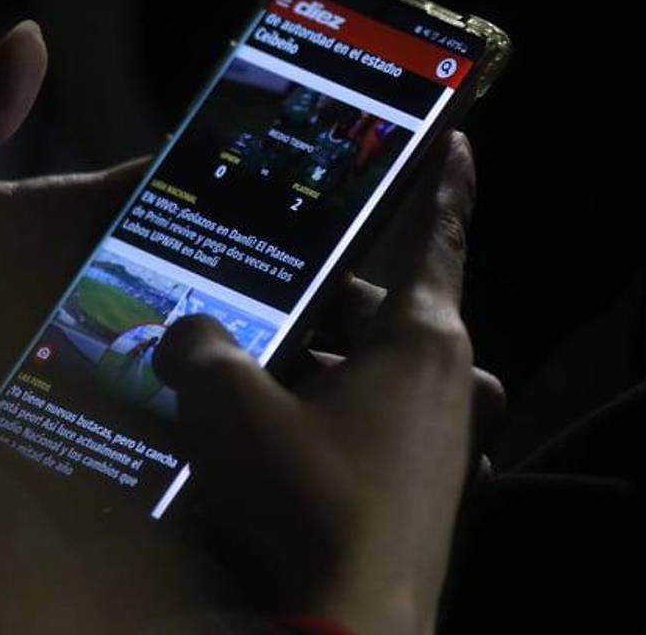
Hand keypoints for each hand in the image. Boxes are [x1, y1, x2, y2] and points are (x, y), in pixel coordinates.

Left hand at [0, 22, 243, 631]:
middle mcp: (46, 290)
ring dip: (202, 357)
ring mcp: (43, 356)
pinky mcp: (32, 415)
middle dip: (222, 283)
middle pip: (152, 279)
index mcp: (27, 224)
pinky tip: (210, 435)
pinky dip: (155, 422)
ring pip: (141, 351)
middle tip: (308, 293)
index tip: (270, 191)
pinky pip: (104, 415)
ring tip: (284, 366)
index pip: (125, 202)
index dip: (189, 195)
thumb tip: (30, 34)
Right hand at [154, 133, 501, 634]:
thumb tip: (185, 334)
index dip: (446, 184)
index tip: (460, 139)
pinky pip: (376, 432)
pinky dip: (331, 421)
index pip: (439, 237)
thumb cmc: (307, 507)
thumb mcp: (231, 411)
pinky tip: (266, 444)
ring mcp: (443, 449)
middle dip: (325, 299)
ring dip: (319, 366)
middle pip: (386, 313)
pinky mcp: (423, 500)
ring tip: (243, 372)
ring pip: (377, 376)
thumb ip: (200, 350)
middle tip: (263, 295)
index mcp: (423, 341)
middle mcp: (448, 386)